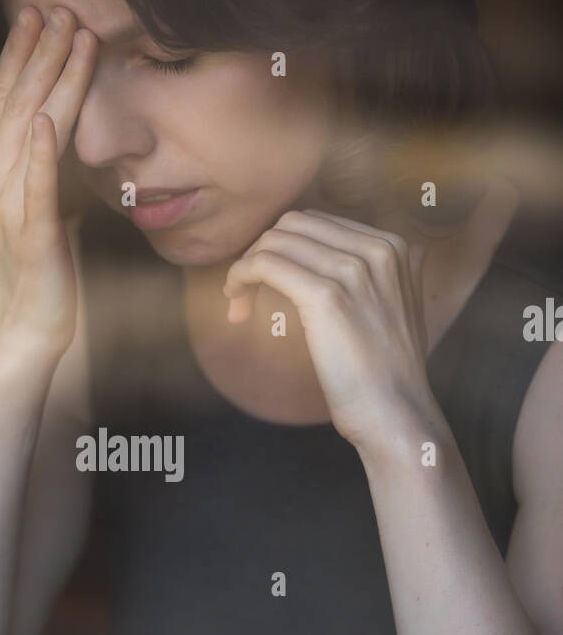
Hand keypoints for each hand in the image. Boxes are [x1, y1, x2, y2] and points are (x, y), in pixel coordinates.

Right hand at [0, 5, 98, 360]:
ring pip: (30, 132)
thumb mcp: (21, 200)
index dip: (23, 53)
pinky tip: (49, 121)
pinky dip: (40, 154)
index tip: (41, 10)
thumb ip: (15, 152)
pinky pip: (35, 189)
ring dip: (50, 83)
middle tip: (59, 6)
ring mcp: (9, 207)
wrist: (20, 329)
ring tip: (69, 39)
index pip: (7, 98)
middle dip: (39, 54)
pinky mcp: (31, 237)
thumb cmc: (30, 266)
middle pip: (17, 104)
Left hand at [222, 209, 434, 450]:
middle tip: (246, 291)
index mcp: (394, 246)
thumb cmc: (387, 372)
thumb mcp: (398, 308)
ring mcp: (354, 270)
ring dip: (245, 267)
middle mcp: (378, 248)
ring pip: (275, 241)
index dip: (284, 248)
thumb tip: (356, 258)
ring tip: (237, 301)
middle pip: (293, 224)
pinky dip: (240, 276)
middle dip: (262, 251)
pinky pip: (265, 264)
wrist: (395, 412)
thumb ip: (380, 275)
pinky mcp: (326, 296)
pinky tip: (235, 301)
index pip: (317, 223)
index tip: (268, 282)